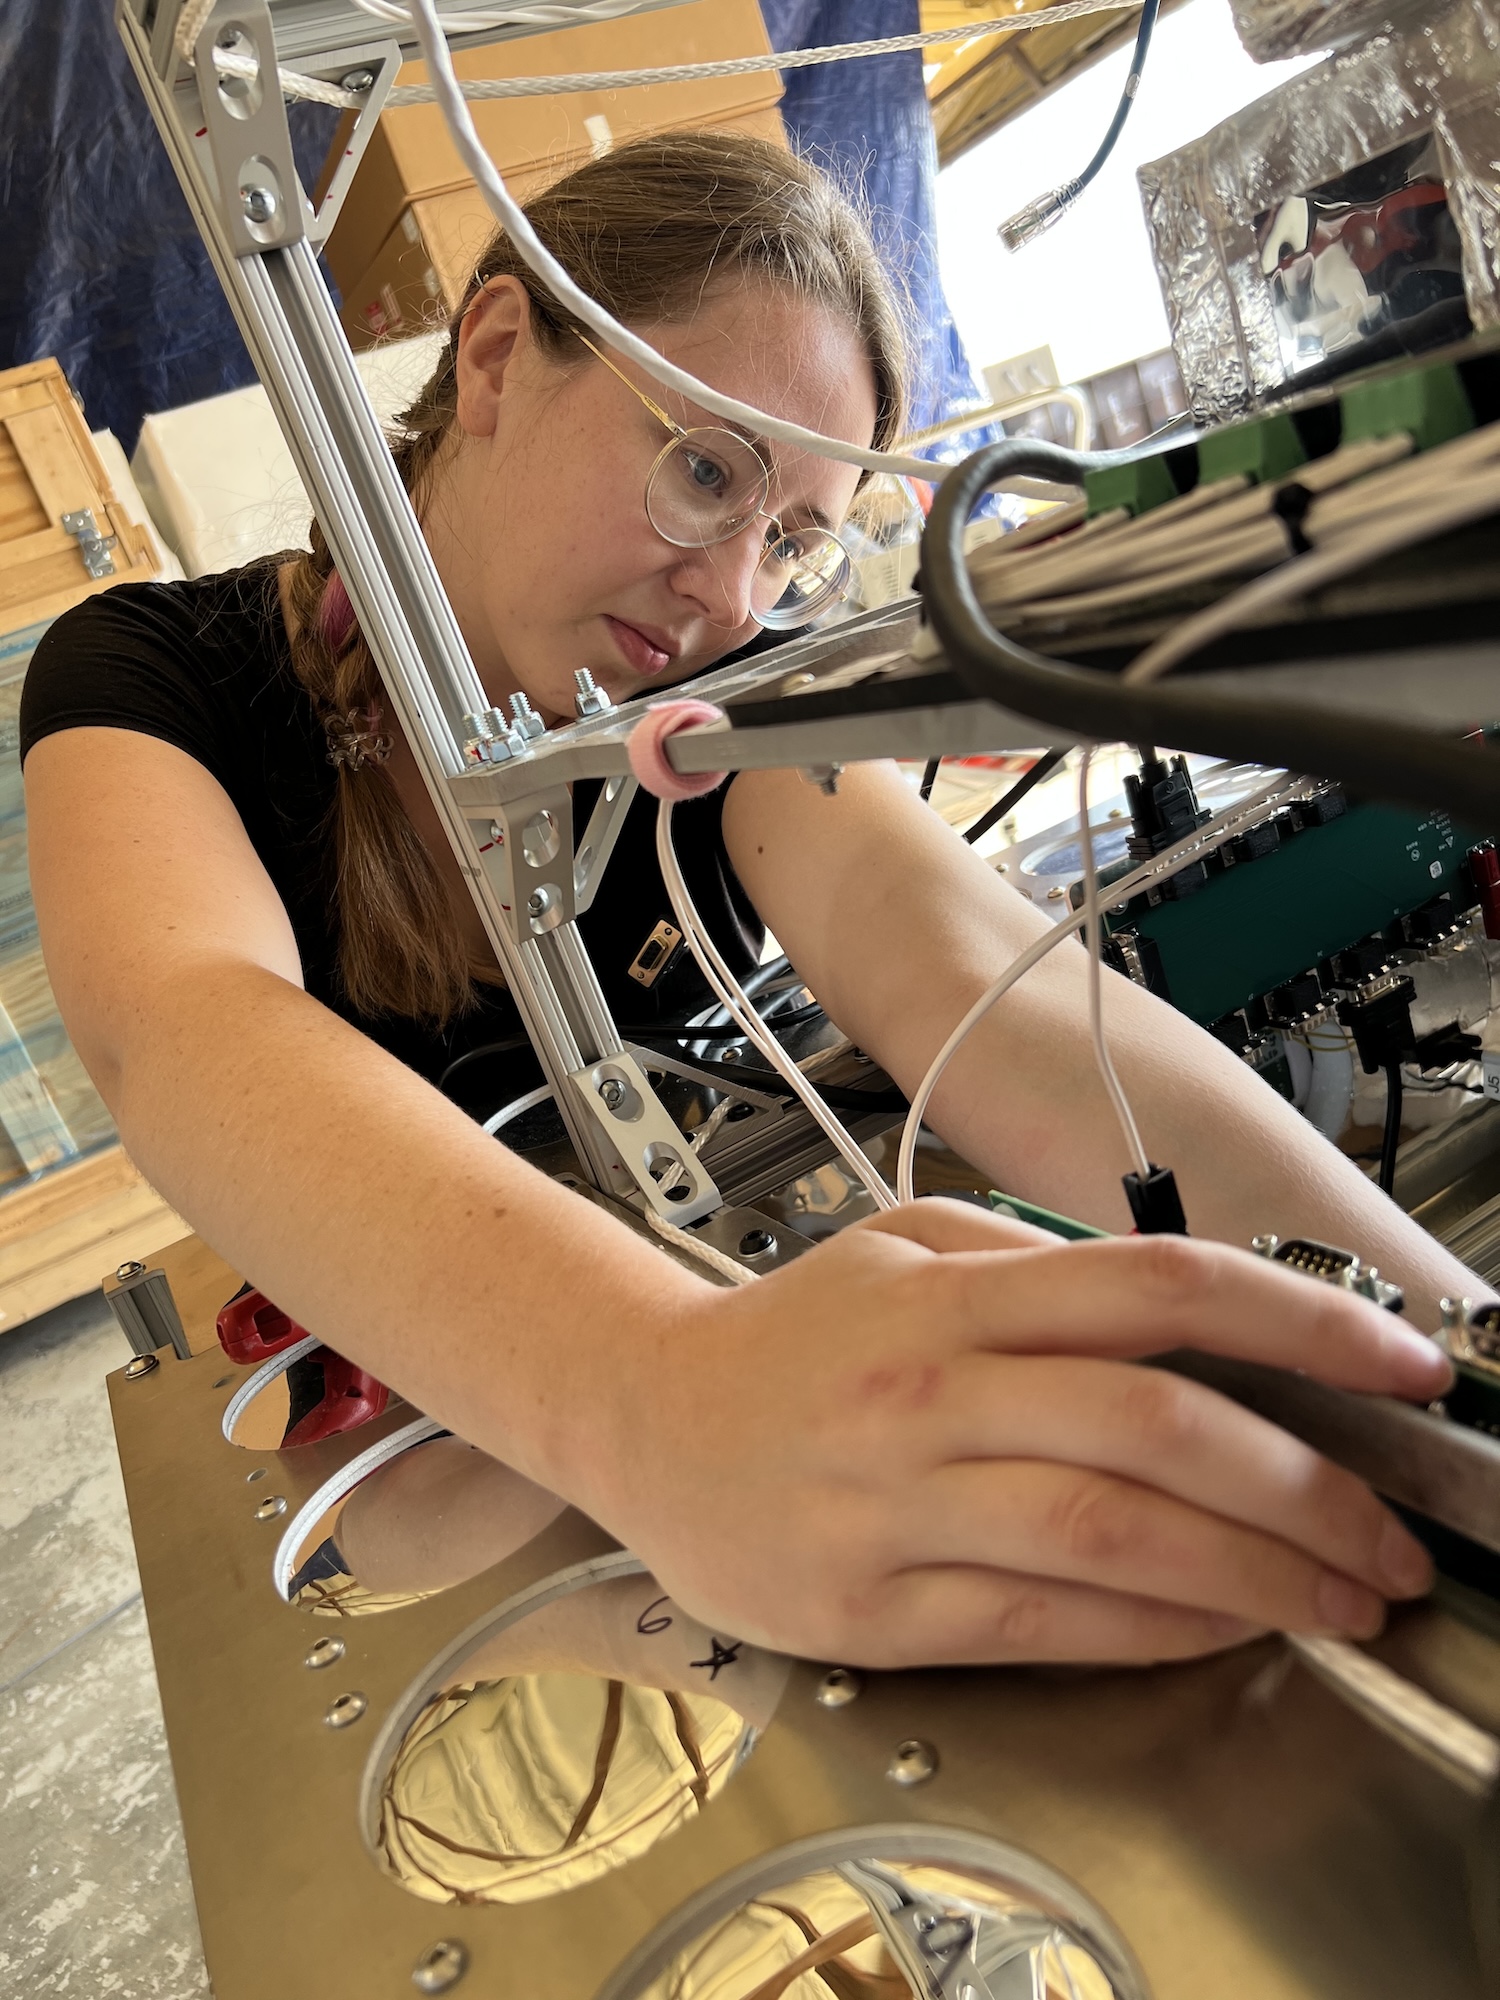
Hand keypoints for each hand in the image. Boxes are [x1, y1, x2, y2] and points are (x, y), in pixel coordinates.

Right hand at [579, 1201, 1452, 1667]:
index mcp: (952, 1295)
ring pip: (1114, 1537)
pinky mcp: (874, 1607)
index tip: (1398, 1363)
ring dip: (1256, 1576)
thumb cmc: (785, 1337)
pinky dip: (1157, 1630)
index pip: (1159, 1286)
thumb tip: (1187, 1302)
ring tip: (1341, 1597)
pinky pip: (1045, 1623)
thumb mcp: (902, 1244)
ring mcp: (899, 1505)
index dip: (1301, 1323)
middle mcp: (930, 1392)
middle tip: (1391, 1533)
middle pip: (1158, 1427)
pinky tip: (1221, 1625)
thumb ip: (1035, 1257)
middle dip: (1308, 1489)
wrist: (642, 1417)